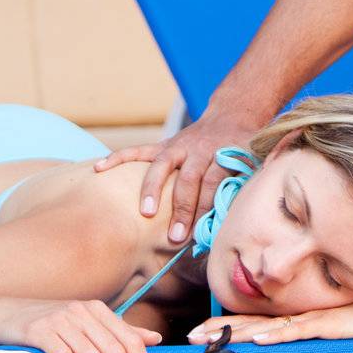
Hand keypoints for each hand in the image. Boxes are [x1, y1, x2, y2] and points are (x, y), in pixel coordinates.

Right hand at [0, 299, 160, 352]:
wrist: (4, 315)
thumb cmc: (49, 323)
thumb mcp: (87, 323)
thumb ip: (120, 331)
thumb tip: (155, 339)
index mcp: (99, 310)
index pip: (131, 340)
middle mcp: (83, 312)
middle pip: (115, 352)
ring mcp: (62, 320)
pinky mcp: (41, 331)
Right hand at [94, 109, 262, 243]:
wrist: (232, 117)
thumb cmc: (242, 151)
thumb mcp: (253, 164)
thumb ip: (241, 187)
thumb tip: (231, 222)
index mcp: (224, 155)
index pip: (213, 183)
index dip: (206, 208)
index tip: (200, 235)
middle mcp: (199, 149)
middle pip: (189, 178)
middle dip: (182, 208)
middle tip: (176, 236)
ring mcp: (179, 145)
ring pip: (162, 164)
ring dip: (153, 188)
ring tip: (146, 212)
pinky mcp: (164, 144)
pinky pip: (138, 150)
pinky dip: (118, 158)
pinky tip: (99, 168)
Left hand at [187, 293, 352, 345]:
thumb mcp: (330, 329)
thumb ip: (309, 335)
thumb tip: (287, 347)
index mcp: (295, 317)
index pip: (252, 320)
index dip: (224, 325)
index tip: (199, 331)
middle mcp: (297, 316)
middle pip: (250, 322)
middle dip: (218, 329)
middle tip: (190, 335)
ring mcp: (311, 319)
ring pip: (267, 326)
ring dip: (237, 333)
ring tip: (211, 338)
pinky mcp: (328, 324)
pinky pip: (298, 331)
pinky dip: (277, 335)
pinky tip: (259, 340)